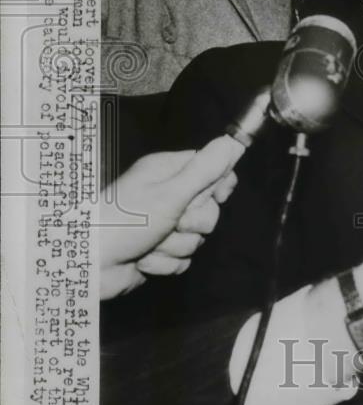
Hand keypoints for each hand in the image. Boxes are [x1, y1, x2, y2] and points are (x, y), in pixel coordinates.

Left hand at [99, 135, 241, 298]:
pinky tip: (143, 259)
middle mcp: (168, 195)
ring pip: (196, 238)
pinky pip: (182, 259)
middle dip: (193, 223)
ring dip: (174, 246)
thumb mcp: (171, 192)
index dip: (218, 185)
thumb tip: (232, 141)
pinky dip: (164, 263)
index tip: (217, 195)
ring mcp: (164, 225)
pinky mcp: (159, 252)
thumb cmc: (126, 220)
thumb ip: (205, 169)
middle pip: (209, 210)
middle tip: (172, 222)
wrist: (89, 263)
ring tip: (150, 243)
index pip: (211, 170)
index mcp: (168, 172)